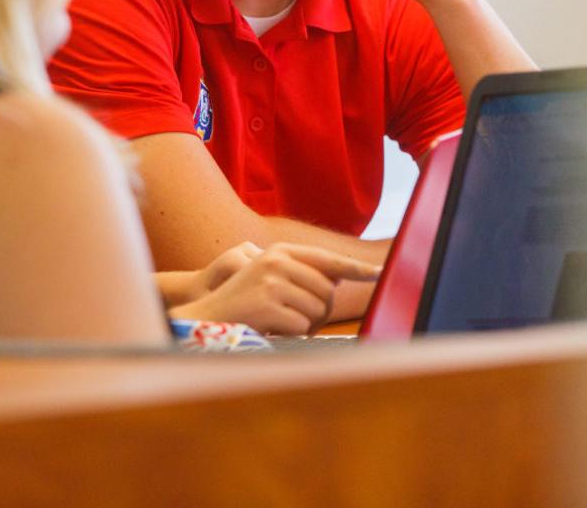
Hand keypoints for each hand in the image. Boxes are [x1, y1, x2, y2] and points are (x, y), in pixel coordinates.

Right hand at [170, 243, 380, 335]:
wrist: (208, 316)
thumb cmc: (246, 302)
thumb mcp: (271, 278)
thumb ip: (302, 274)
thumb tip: (337, 279)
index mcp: (280, 252)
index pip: (327, 259)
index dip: (354, 268)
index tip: (378, 273)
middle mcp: (276, 261)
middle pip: (326, 292)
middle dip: (319, 310)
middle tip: (293, 316)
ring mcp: (271, 282)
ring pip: (317, 311)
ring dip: (305, 324)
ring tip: (279, 321)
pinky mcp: (268, 305)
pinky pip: (302, 327)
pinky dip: (292, 334)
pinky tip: (272, 329)